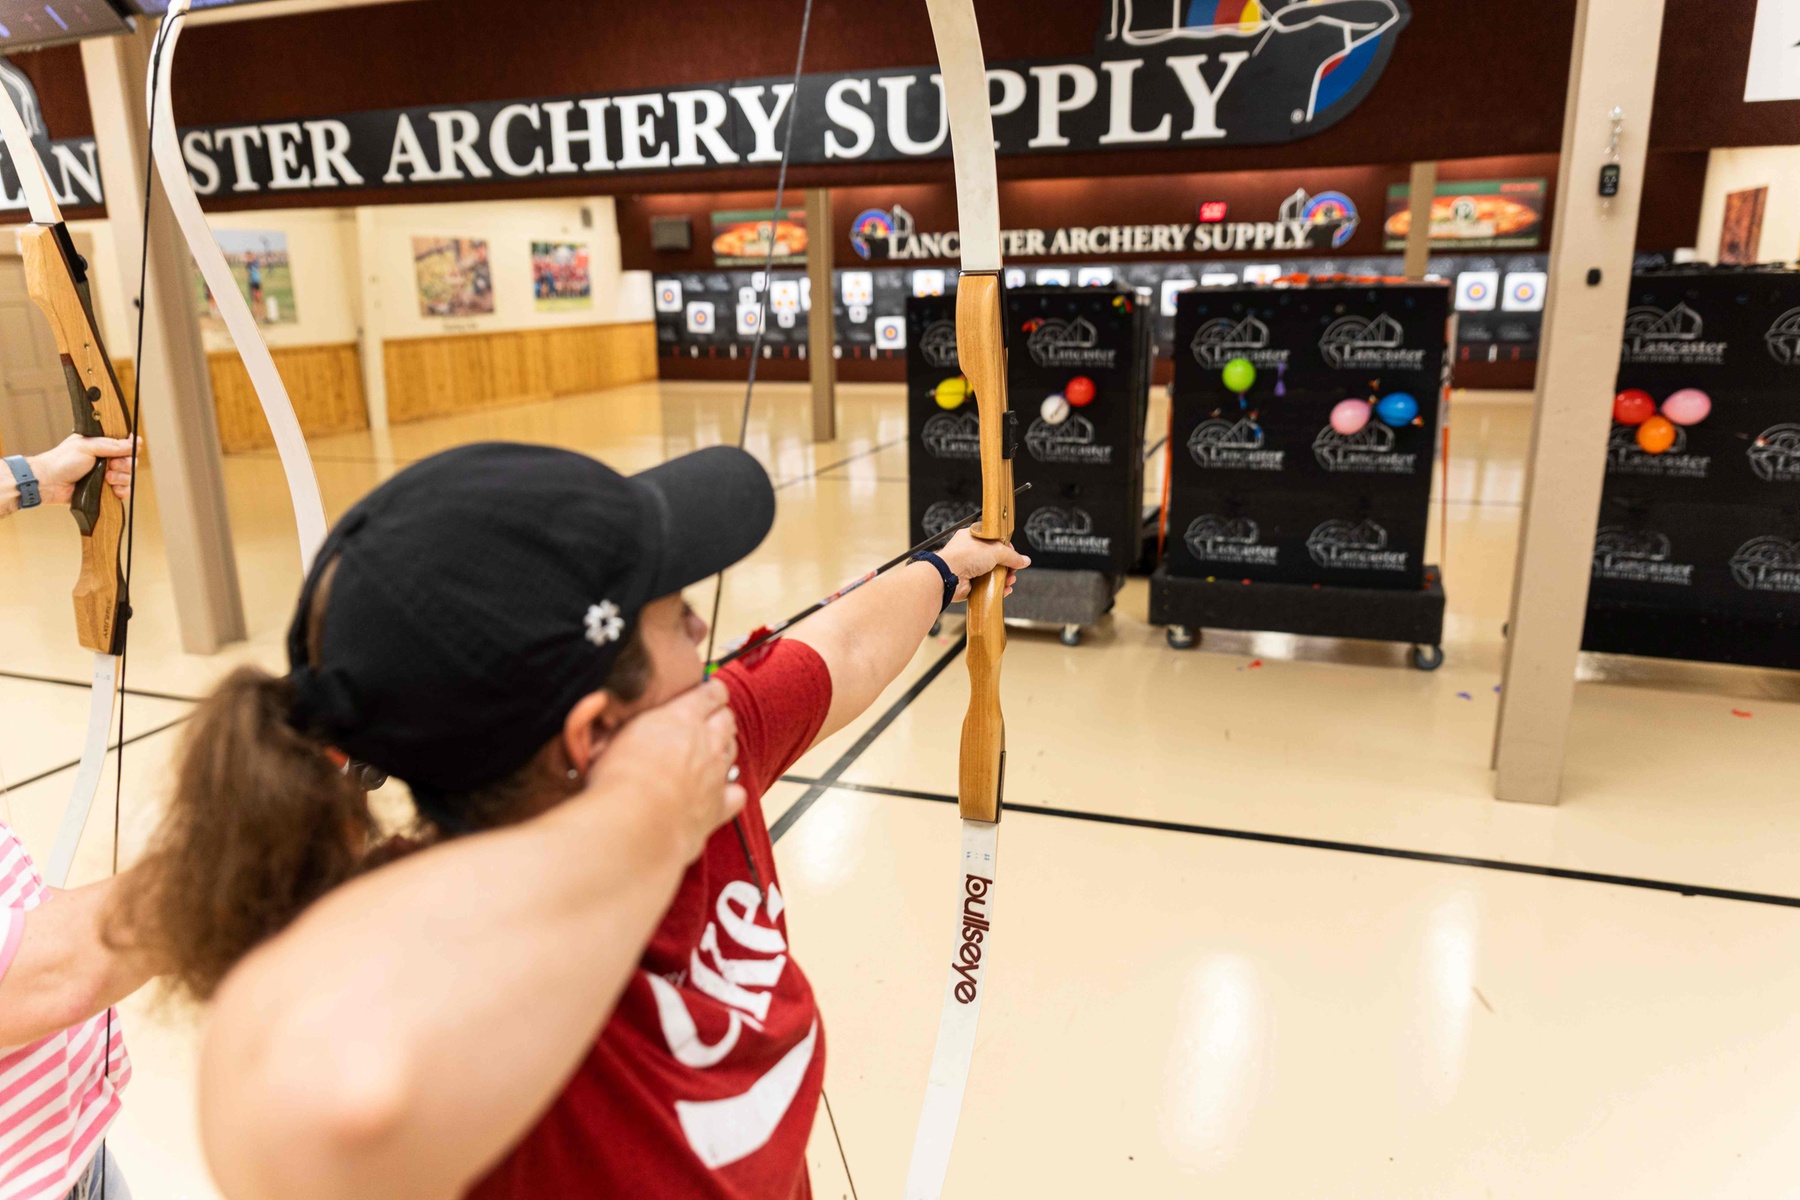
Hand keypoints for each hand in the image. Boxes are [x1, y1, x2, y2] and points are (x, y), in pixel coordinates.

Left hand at [30, 435, 137, 504]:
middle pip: (130, 461)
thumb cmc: (63, 461)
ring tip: (106, 479)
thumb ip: (111, 445)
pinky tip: (113, 490)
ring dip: (121, 478)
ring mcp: (106, 475)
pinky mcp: (105, 491)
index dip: (132, 447)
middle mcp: (106, 459)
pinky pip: (124, 491)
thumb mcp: (87, 447)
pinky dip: (122, 491)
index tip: (133, 449)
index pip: (125, 444)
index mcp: (101, 445)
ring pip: (128, 477)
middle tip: (111, 466)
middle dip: (125, 465)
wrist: (49, 483)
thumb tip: (134, 443)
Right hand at [583, 680, 745, 862]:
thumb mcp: (612, 737)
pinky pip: (737, 792)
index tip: (708, 692)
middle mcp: (707, 742)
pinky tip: (721, 792)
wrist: (635, 823)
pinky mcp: (718, 807)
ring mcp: (716, 774)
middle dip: (720, 718)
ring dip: (724, 749)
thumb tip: (603, 708)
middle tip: (708, 722)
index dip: (712, 692)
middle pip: (726, 721)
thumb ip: (623, 723)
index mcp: (682, 717)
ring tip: (710, 752)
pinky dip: (731, 790)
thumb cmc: (616, 778)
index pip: (711, 693)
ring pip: (732, 752)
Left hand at [937, 527, 1030, 601]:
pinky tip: (1003, 590)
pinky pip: (986, 586)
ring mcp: (968, 568)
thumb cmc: (963, 556)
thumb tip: (1024, 560)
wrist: (949, 576)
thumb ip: (1012, 556)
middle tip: (1013, 571)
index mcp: (973, 537)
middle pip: (994, 559)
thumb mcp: (995, 550)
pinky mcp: (968, 584)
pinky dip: (996, 589)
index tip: (1014, 555)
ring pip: (991, 574)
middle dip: (1007, 566)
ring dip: (1003, 578)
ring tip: (1009, 581)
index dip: (1006, 548)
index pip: (994, 541)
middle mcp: (969, 552)